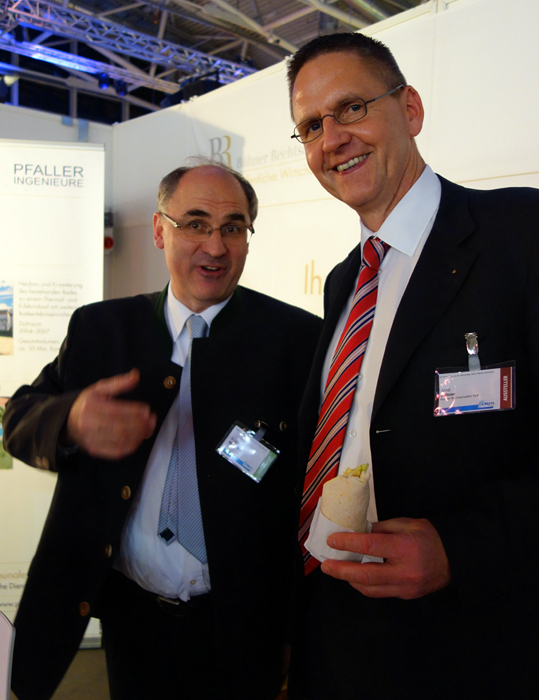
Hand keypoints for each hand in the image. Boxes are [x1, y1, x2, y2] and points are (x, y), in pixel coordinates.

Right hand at [66, 368, 156, 459]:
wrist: (68, 423)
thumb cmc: (87, 404)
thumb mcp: (99, 389)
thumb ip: (119, 382)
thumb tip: (136, 375)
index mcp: (91, 406)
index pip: (117, 411)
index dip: (135, 412)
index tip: (147, 410)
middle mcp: (89, 424)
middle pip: (121, 427)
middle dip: (140, 425)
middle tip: (151, 420)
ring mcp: (91, 439)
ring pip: (120, 441)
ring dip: (139, 436)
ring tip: (147, 429)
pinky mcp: (94, 450)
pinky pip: (116, 452)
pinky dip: (131, 447)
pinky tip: (138, 439)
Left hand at [321, 517, 451, 598]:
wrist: (455, 558)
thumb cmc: (431, 537)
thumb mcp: (406, 524)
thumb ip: (381, 528)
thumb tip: (358, 532)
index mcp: (405, 548)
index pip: (370, 545)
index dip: (348, 543)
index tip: (333, 540)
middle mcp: (404, 571)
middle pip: (365, 575)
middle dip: (341, 570)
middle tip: (326, 566)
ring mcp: (406, 587)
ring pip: (370, 588)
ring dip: (350, 580)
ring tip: (337, 570)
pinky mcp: (406, 596)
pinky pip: (380, 593)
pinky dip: (365, 585)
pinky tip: (355, 577)